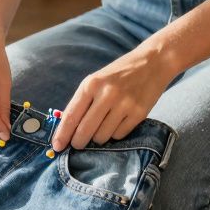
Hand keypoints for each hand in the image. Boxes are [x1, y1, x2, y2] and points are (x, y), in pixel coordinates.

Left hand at [52, 46, 177, 151]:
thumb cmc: (119, 73)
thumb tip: (66, 128)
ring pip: (101, 136)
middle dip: (78, 142)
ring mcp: (124, 105)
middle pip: (85, 131)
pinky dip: (115, 134)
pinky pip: (119, 135)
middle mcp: (107, 94)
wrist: (153, 62)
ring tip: (103, 125)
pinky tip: (118, 122)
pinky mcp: (139, 114)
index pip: (71, 116)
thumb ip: (82, 102)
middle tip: (78, 144)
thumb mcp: (96, 80)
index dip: (62, 134)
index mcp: (91, 84)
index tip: (57, 147)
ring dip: (98, 137)